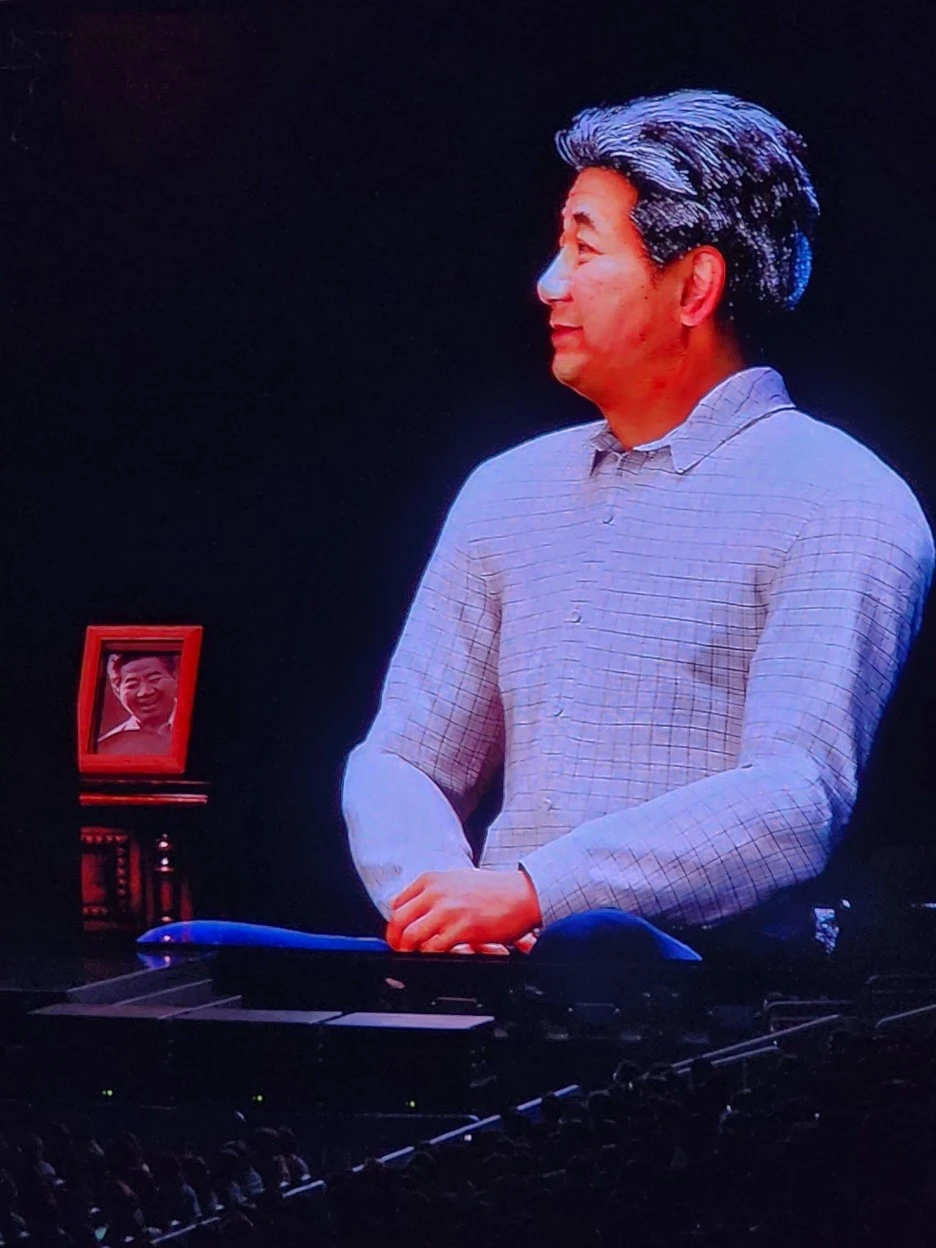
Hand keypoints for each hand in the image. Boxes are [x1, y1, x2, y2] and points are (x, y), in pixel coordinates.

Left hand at [386, 868, 542, 952]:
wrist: (521, 894)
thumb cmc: (492, 889)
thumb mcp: (455, 879)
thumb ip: (432, 892)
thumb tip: (413, 910)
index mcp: (431, 879)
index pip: (397, 904)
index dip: (394, 925)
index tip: (398, 936)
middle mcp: (436, 892)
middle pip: (399, 921)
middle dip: (397, 940)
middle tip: (402, 950)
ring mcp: (449, 910)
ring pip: (412, 936)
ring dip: (411, 950)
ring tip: (418, 955)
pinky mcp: (463, 927)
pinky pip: (434, 947)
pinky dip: (432, 955)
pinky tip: (440, 954)